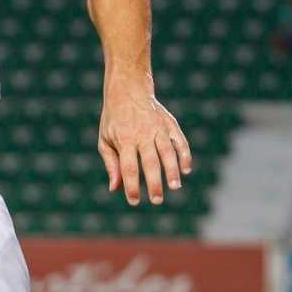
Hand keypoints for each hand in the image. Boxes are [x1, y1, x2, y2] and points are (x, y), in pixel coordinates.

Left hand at [97, 87, 192, 205]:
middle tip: (157, 200)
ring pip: (168, 152)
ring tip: (175, 187)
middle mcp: (142, 133)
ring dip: (172, 170)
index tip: (134, 201)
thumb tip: (115, 189)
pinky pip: (180, 141)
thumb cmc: (114, 120)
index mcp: (124, 139)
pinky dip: (185, 155)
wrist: (127, 90)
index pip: (129, 167)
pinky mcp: (170, 123)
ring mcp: (158, 128)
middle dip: (154, 182)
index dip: (132, 186)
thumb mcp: (105, 139)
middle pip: (150, 162)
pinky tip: (186, 170)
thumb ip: (111, 164)